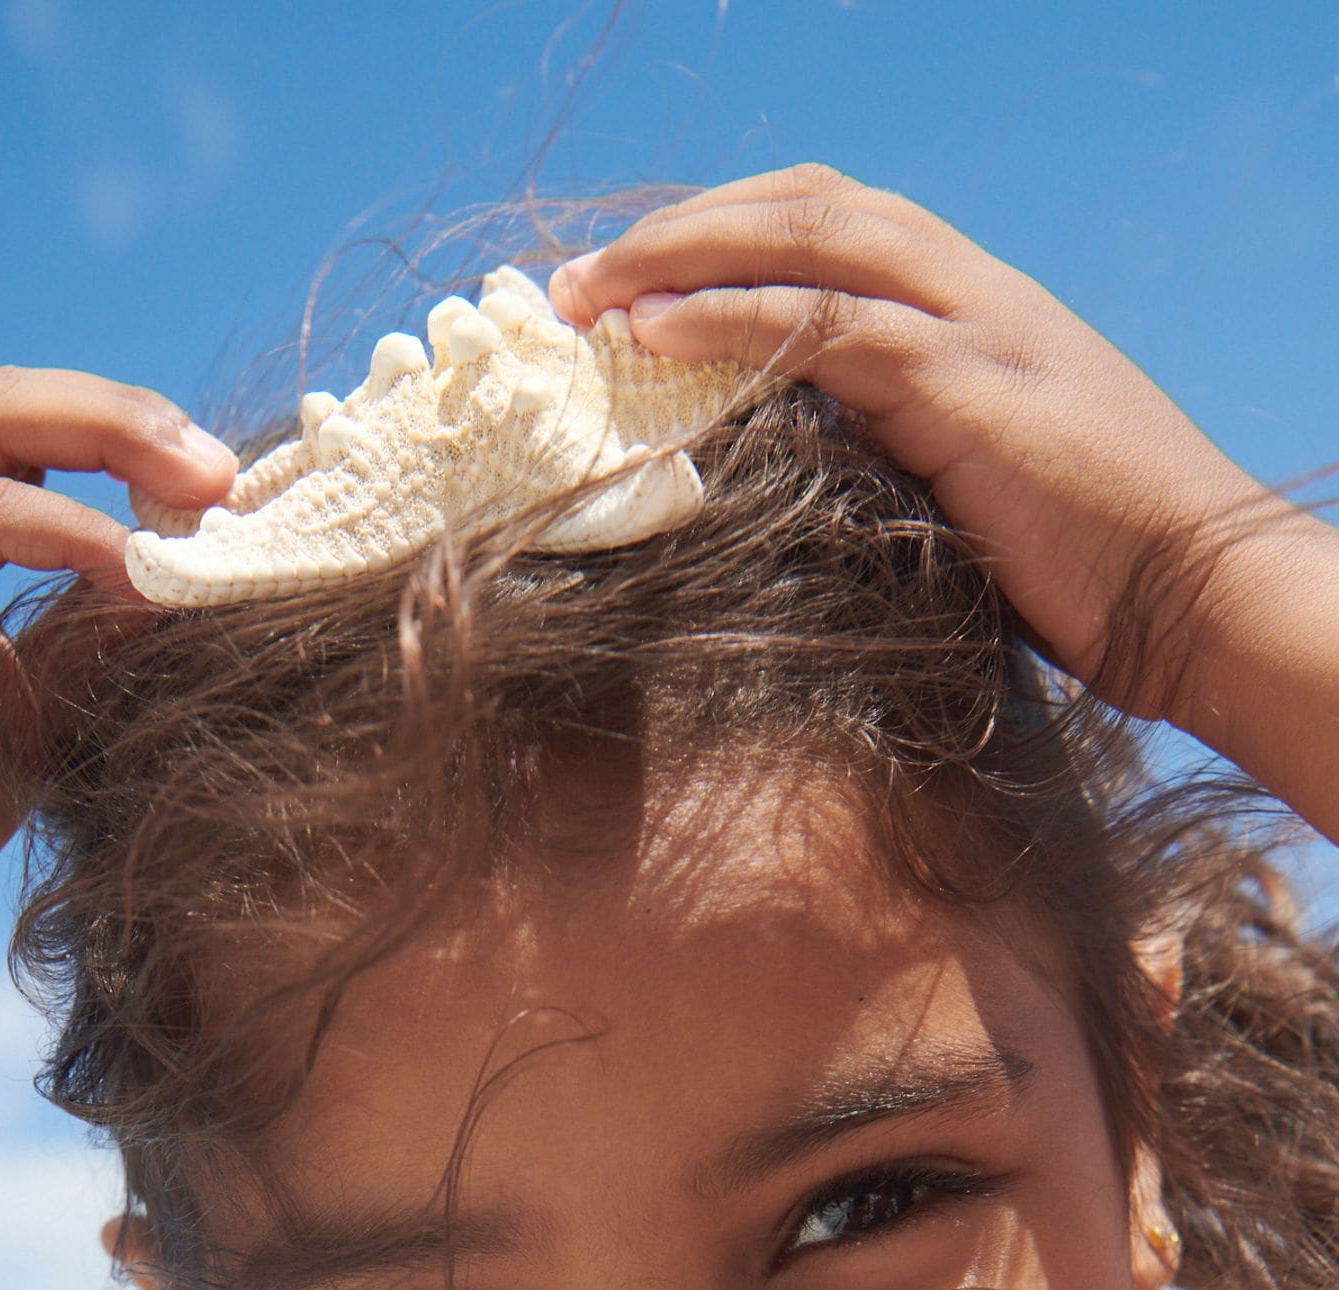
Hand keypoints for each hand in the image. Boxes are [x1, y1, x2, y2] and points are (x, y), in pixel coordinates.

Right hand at [0, 369, 233, 952]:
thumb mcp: (40, 707)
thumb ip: (101, 639)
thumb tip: (203, 582)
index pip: (32, 434)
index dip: (131, 443)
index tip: (229, 494)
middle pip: (12, 403)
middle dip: (129, 418)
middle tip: (224, 471)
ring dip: (110, 446)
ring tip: (202, 498)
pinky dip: (63, 528)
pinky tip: (133, 564)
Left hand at [550, 167, 1293, 729]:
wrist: (1200, 598)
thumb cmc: (1097, 573)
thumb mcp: (981, 494)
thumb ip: (902, 458)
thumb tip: (803, 484)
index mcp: (977, 310)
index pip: (833, 228)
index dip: (728, 239)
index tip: (638, 283)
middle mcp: (972, 293)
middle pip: (805, 205)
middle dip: (681, 228)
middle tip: (576, 281)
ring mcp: (972, 330)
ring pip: (805, 240)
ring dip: (677, 258)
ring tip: (583, 296)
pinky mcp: (964, 388)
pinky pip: (823, 326)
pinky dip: (726, 319)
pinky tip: (652, 334)